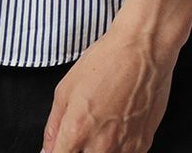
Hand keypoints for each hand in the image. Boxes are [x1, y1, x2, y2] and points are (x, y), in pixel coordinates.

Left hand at [41, 22, 179, 152]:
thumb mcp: (66, 87)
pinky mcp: (143, 146)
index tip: (61, 147)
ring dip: (98, 151)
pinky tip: (117, 130)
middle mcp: (100, 145)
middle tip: (82, 133)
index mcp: (76, 130)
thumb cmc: (107, 60)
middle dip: (78, 150)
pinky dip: (118, 150)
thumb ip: (53, 126)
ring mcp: (123, 148)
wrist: (143, 49)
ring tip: (101, 129)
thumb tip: (47, 150)